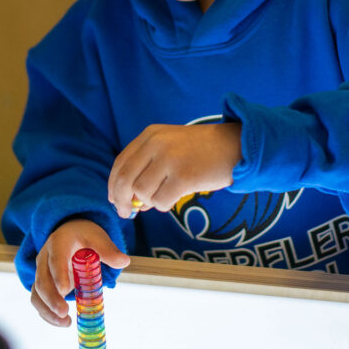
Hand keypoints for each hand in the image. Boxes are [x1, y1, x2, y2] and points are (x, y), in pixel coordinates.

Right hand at [31, 218, 129, 326]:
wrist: (69, 232)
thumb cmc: (83, 235)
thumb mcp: (97, 237)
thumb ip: (108, 250)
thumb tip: (124, 261)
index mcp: (58, 243)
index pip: (56, 259)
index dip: (59, 274)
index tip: (64, 289)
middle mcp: (45, 257)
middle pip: (43, 280)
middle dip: (51, 298)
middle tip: (64, 312)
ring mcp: (41, 271)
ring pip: (37, 293)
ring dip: (47, 310)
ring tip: (65, 322)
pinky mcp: (43, 284)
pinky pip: (38, 300)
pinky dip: (47, 313)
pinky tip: (61, 322)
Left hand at [108, 122, 240, 217]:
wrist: (235, 146)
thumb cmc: (202, 151)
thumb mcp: (171, 147)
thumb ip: (148, 168)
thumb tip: (130, 201)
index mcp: (150, 135)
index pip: (120, 163)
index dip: (113, 185)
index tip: (115, 200)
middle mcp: (157, 144)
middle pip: (125, 180)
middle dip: (122, 201)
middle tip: (127, 214)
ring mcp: (170, 159)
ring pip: (142, 193)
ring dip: (149, 202)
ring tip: (164, 197)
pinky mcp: (184, 177)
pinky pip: (160, 201)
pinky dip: (163, 205)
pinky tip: (175, 198)